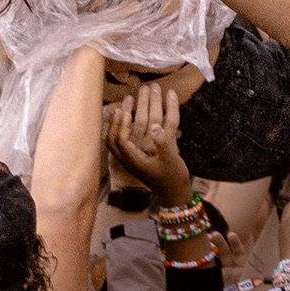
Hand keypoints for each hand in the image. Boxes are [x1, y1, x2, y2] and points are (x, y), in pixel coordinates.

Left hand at [106, 84, 189, 202]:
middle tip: (128, 99)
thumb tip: (155, 126)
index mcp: (135, 161)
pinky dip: (123, 127)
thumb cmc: (173, 176)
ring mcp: (130, 159)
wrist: (174, 191)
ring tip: (127, 102)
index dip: (121, 126)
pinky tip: (128, 115)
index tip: (126, 111)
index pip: (120, 141)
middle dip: (120, 117)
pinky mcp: (135, 157)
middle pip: (115, 137)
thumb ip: (163, 143)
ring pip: (117, 138)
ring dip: (120, 120)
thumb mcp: (171, 159)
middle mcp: (129, 160)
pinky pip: (123, 140)